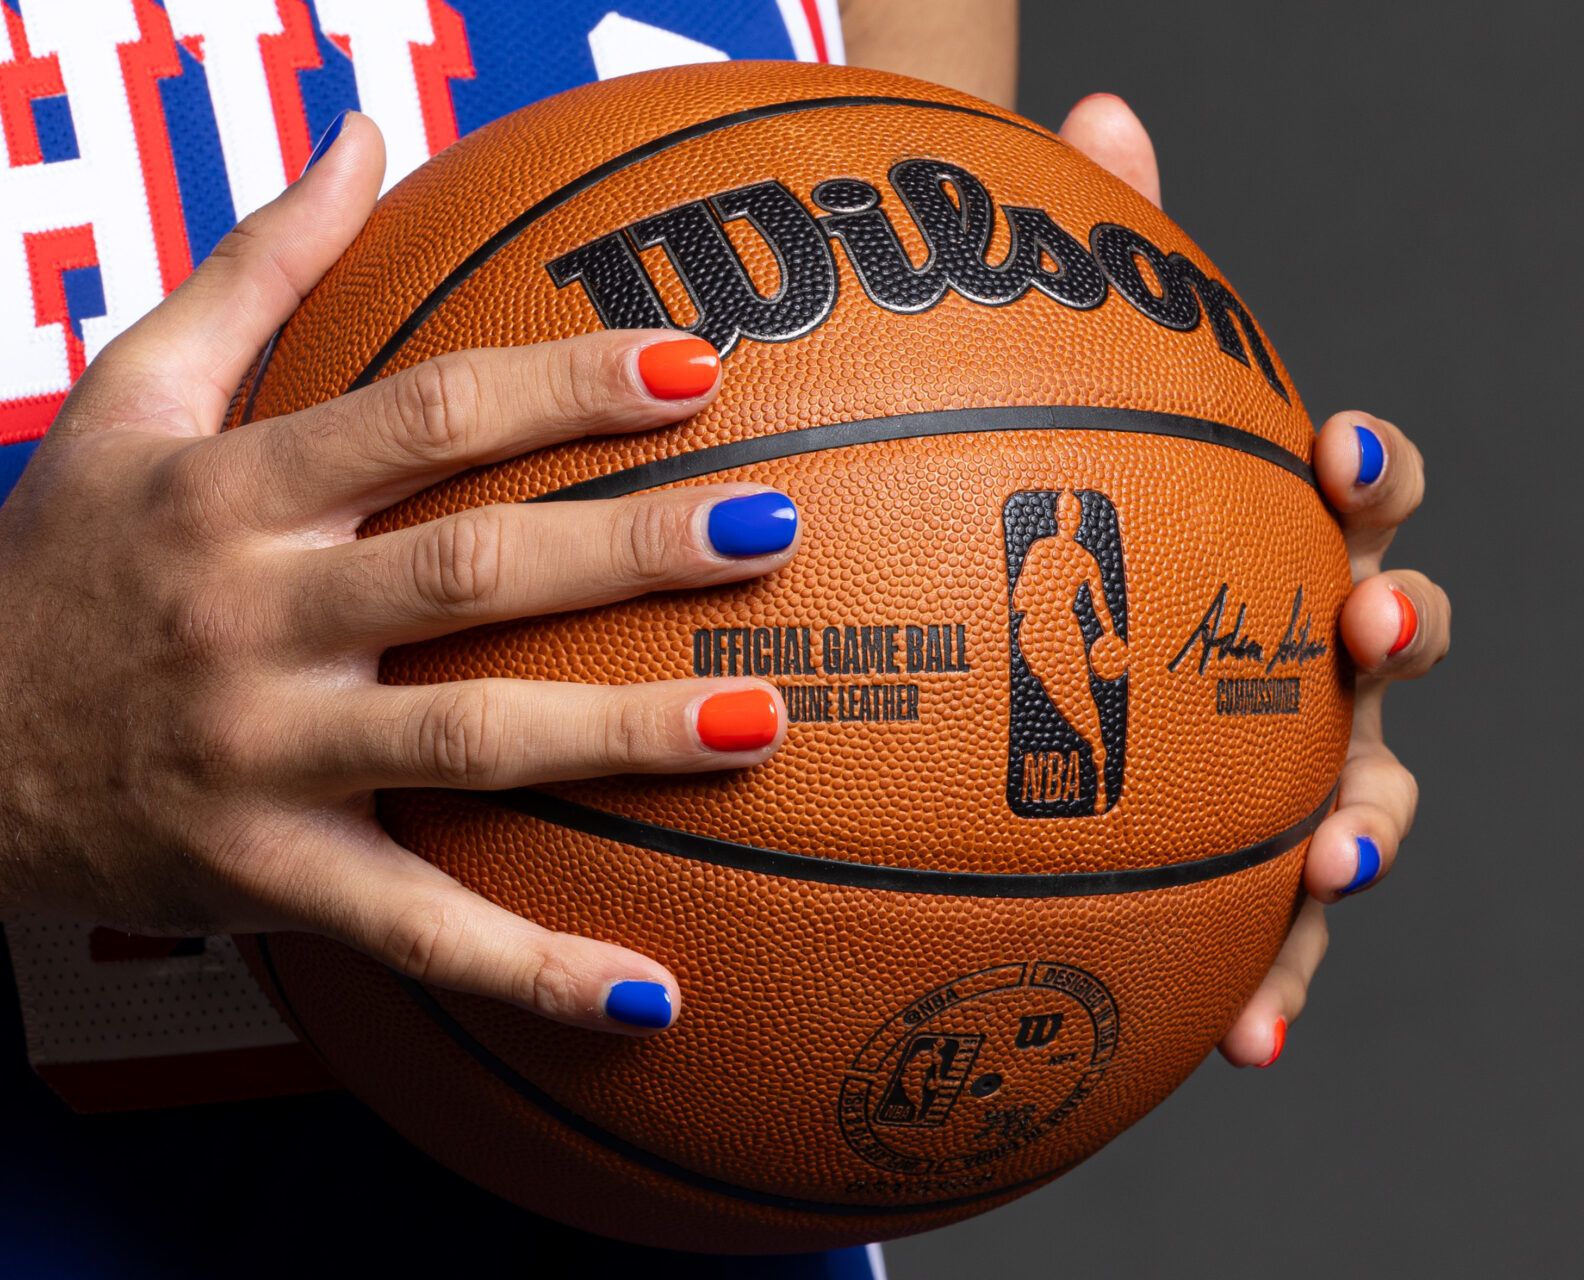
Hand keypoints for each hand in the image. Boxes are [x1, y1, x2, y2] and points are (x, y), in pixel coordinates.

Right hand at [0, 114, 797, 1034]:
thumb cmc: (54, 559)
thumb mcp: (126, 392)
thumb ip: (257, 262)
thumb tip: (367, 128)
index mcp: (227, 491)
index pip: (420, 419)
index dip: (562, 387)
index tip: (696, 366)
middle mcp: (248, 621)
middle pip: (469, 574)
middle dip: (629, 550)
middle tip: (775, 526)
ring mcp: (259, 760)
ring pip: (466, 743)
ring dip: (619, 735)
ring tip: (763, 719)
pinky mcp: (265, 879)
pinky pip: (415, 929)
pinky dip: (532, 968)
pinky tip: (654, 993)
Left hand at [1058, 94, 1451, 1067]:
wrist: (1013, 656)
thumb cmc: (1045, 527)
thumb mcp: (1051, 414)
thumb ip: (1092, 285)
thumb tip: (1101, 109)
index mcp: (1261, 538)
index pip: (1348, 493)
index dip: (1364, 474)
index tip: (1339, 460)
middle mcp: (1292, 646)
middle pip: (1390, 641)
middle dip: (1394, 636)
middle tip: (1364, 634)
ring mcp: (1273, 762)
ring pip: (1362, 799)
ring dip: (1360, 838)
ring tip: (1331, 877)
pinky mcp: (1234, 874)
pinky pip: (1267, 936)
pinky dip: (1276, 984)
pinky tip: (1238, 1046)